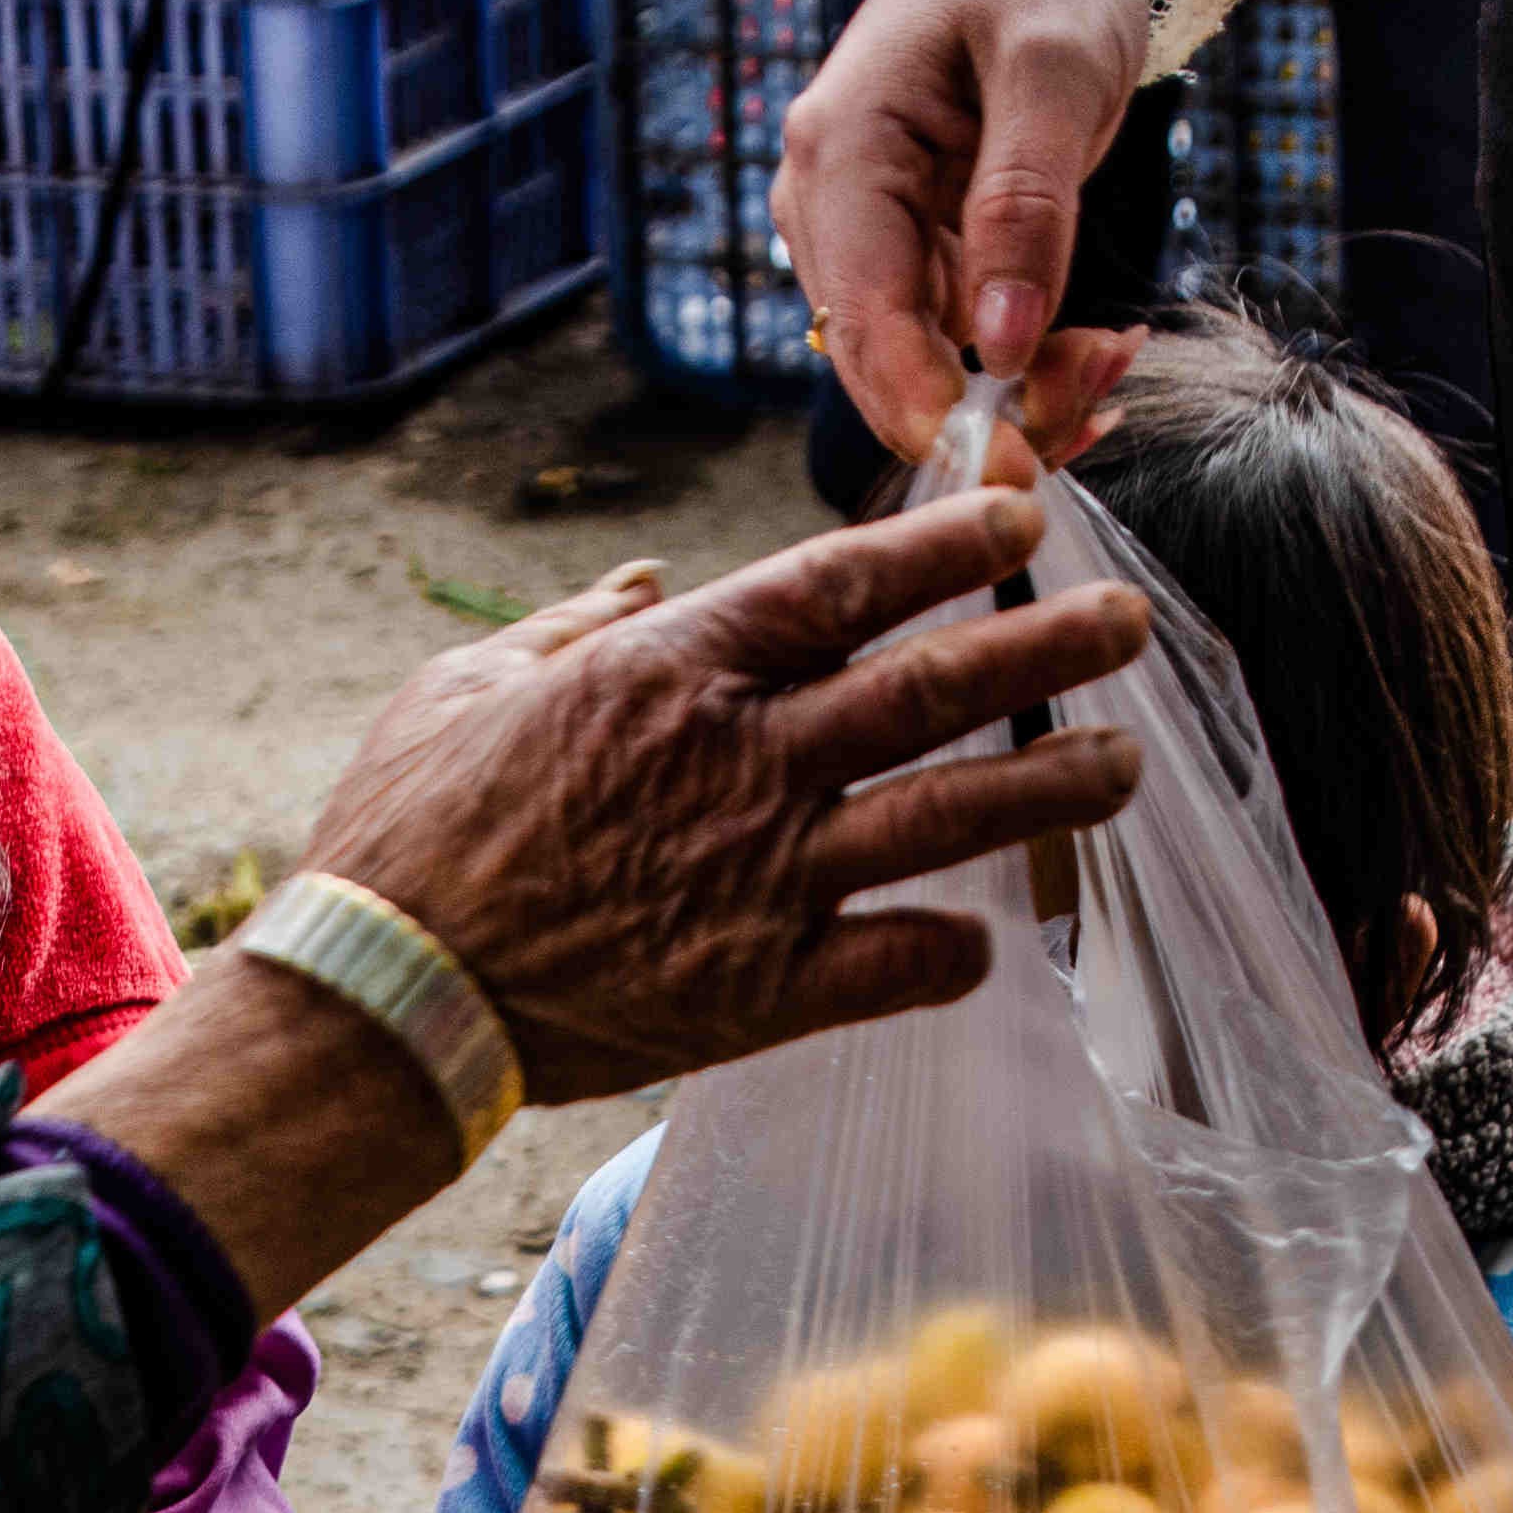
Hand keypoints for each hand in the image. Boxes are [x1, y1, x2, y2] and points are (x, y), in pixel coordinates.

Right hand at [295, 497, 1152, 1097]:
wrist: (387, 996)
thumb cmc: (409, 834)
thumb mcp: (468, 687)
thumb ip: (577, 625)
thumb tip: (644, 580)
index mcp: (675, 670)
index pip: (847, 582)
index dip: (949, 543)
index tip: (1021, 516)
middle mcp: (741, 761)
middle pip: (934, 685)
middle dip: (1047, 644)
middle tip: (1126, 623)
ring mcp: (762, 878)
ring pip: (952, 816)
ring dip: (1051, 785)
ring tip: (1122, 764)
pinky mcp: (762, 990)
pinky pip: (902, 963)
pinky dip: (958, 950)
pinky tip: (989, 940)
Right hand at [780, 0, 1157, 453]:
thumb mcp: (1054, 69)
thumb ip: (1025, 206)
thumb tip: (997, 346)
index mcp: (841, 154)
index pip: (865, 317)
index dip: (931, 406)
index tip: (1016, 469)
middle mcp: (832, 206)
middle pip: (887, 360)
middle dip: (992, 404)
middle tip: (1104, 395)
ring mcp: (872, 232)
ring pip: (930, 364)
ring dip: (1024, 385)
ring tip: (1118, 356)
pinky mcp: (919, 248)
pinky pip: (963, 339)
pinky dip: (1031, 357)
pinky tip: (1100, 345)